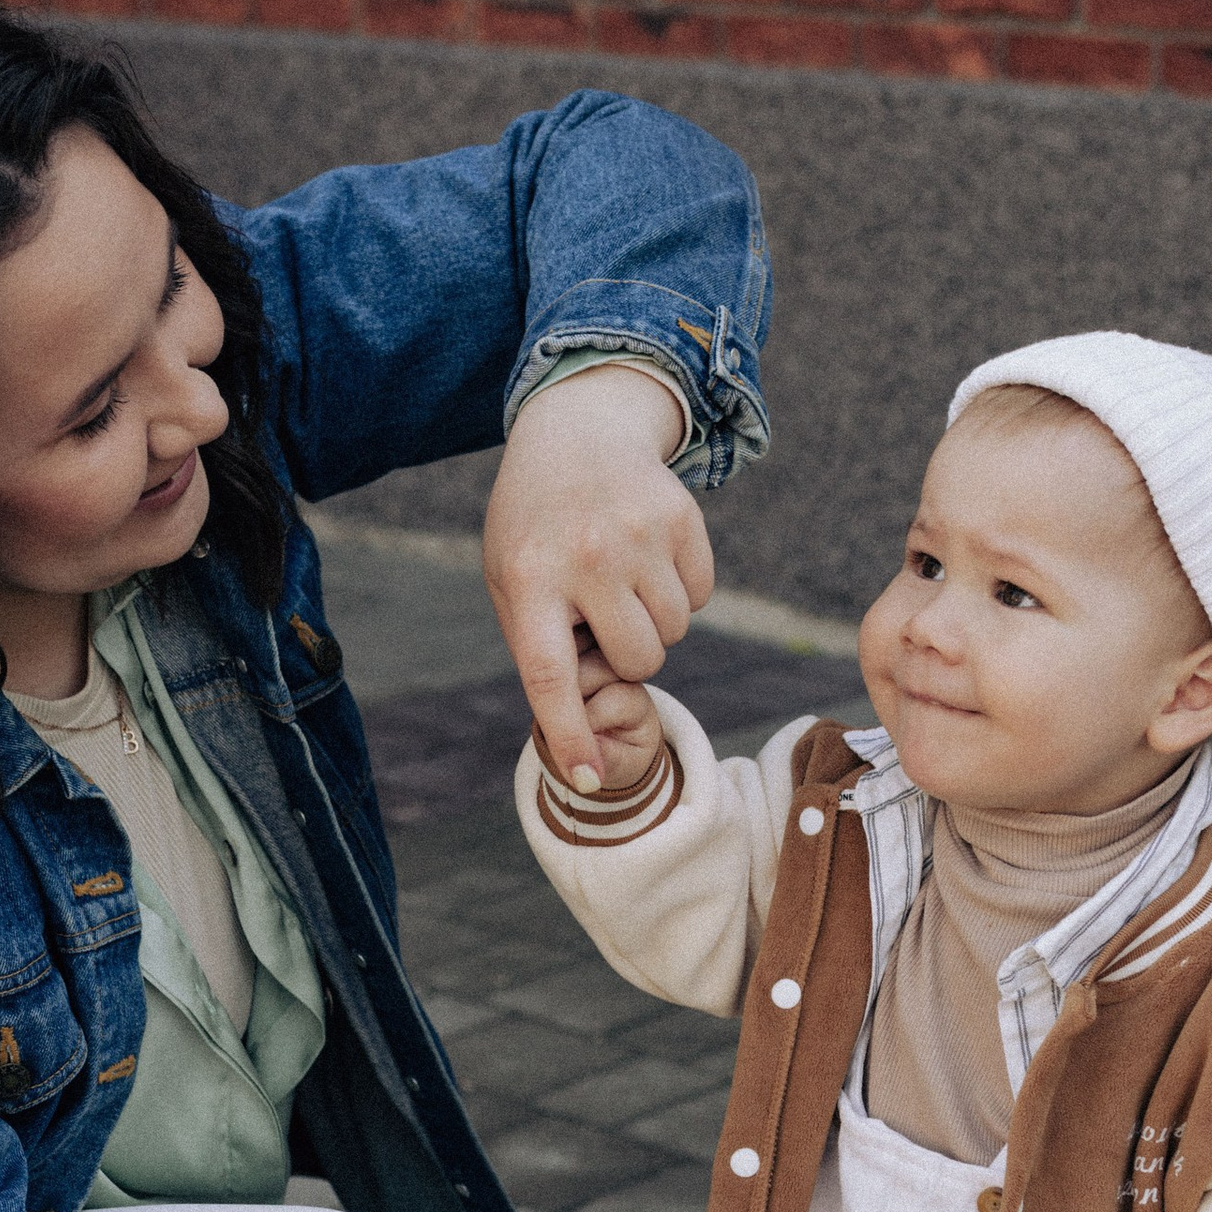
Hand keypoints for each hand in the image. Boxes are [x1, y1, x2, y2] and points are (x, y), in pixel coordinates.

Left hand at [484, 366, 711, 792]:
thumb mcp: (512, 579)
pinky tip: (646, 556)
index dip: (569, 731)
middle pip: (639, 659)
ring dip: (651, 623)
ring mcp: (639, 535)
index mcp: (530, 579)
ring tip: (618, 579)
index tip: (587, 779)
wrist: (577, 432)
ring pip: (674, 633)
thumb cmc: (536, 527)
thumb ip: (538, 647)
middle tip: (599, 614)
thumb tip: (578, 729)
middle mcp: (587, 557)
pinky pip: (699, 597)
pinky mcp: (683, 519)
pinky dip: (677, 591)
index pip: (550, 673)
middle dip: (626, 653)